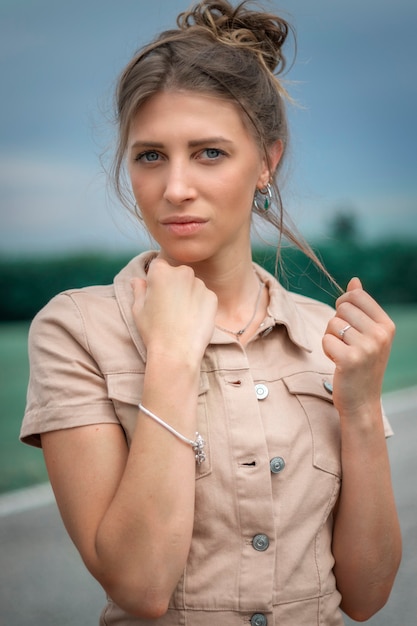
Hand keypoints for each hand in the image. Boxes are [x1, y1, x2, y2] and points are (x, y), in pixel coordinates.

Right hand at [131, 258, 216, 362]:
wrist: (176, 352)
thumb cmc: (153, 331)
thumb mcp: (138, 309)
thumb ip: (139, 290)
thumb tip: (137, 280)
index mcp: (161, 271)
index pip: (159, 266)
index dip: (156, 280)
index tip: (156, 295)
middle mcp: (182, 272)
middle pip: (178, 273)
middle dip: (174, 285)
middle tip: (169, 307)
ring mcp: (200, 284)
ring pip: (192, 285)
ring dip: (188, 294)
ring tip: (181, 316)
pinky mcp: (212, 297)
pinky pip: (204, 296)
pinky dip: (200, 305)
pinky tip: (192, 320)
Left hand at [322, 277, 394, 417]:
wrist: (362, 401)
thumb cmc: (362, 365)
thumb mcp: (367, 334)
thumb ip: (361, 307)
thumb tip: (354, 281)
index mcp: (387, 325)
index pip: (356, 295)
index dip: (344, 305)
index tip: (348, 323)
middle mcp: (380, 334)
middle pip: (342, 308)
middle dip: (337, 323)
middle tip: (346, 343)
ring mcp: (367, 347)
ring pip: (332, 323)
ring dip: (331, 338)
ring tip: (343, 353)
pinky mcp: (350, 359)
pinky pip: (326, 339)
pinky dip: (327, 350)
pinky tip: (338, 362)